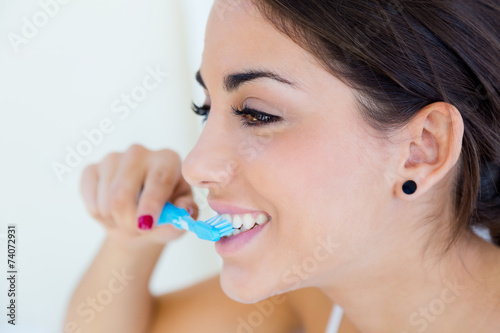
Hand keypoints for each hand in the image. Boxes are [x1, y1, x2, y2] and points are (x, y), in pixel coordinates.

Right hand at [79, 144, 198, 247]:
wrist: (140, 220)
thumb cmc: (165, 216)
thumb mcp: (180, 218)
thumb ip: (185, 214)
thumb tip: (184, 209)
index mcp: (168, 159)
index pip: (158, 179)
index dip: (151, 203)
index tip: (146, 224)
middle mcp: (140, 152)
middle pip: (123, 192)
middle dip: (128, 221)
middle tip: (138, 230)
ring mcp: (113, 158)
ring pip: (106, 200)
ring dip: (116, 221)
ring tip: (128, 220)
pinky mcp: (92, 168)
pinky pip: (90, 200)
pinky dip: (100, 215)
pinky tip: (112, 211)